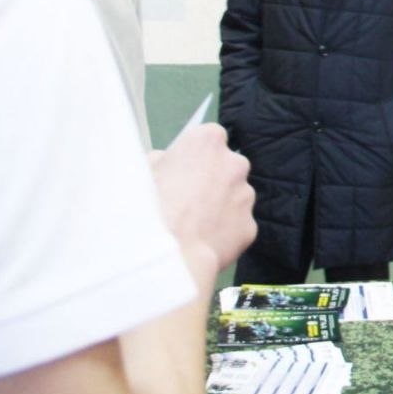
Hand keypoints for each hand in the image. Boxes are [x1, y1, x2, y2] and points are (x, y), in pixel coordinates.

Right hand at [151, 123, 255, 271]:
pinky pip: (236, 226)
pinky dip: (223, 233)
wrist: (165, 254)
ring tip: (191, 227)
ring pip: (234, 198)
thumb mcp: (142, 171)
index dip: (196, 156)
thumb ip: (162, 161)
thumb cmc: (146, 205)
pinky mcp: (250, 225)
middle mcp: (235, 162)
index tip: (184, 170)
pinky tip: (201, 243)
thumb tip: (167, 162)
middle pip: (227, 167)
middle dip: (212, 180)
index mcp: (208, 140)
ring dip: (219, 208)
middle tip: (187, 201)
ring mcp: (246, 195)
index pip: (210, 138)